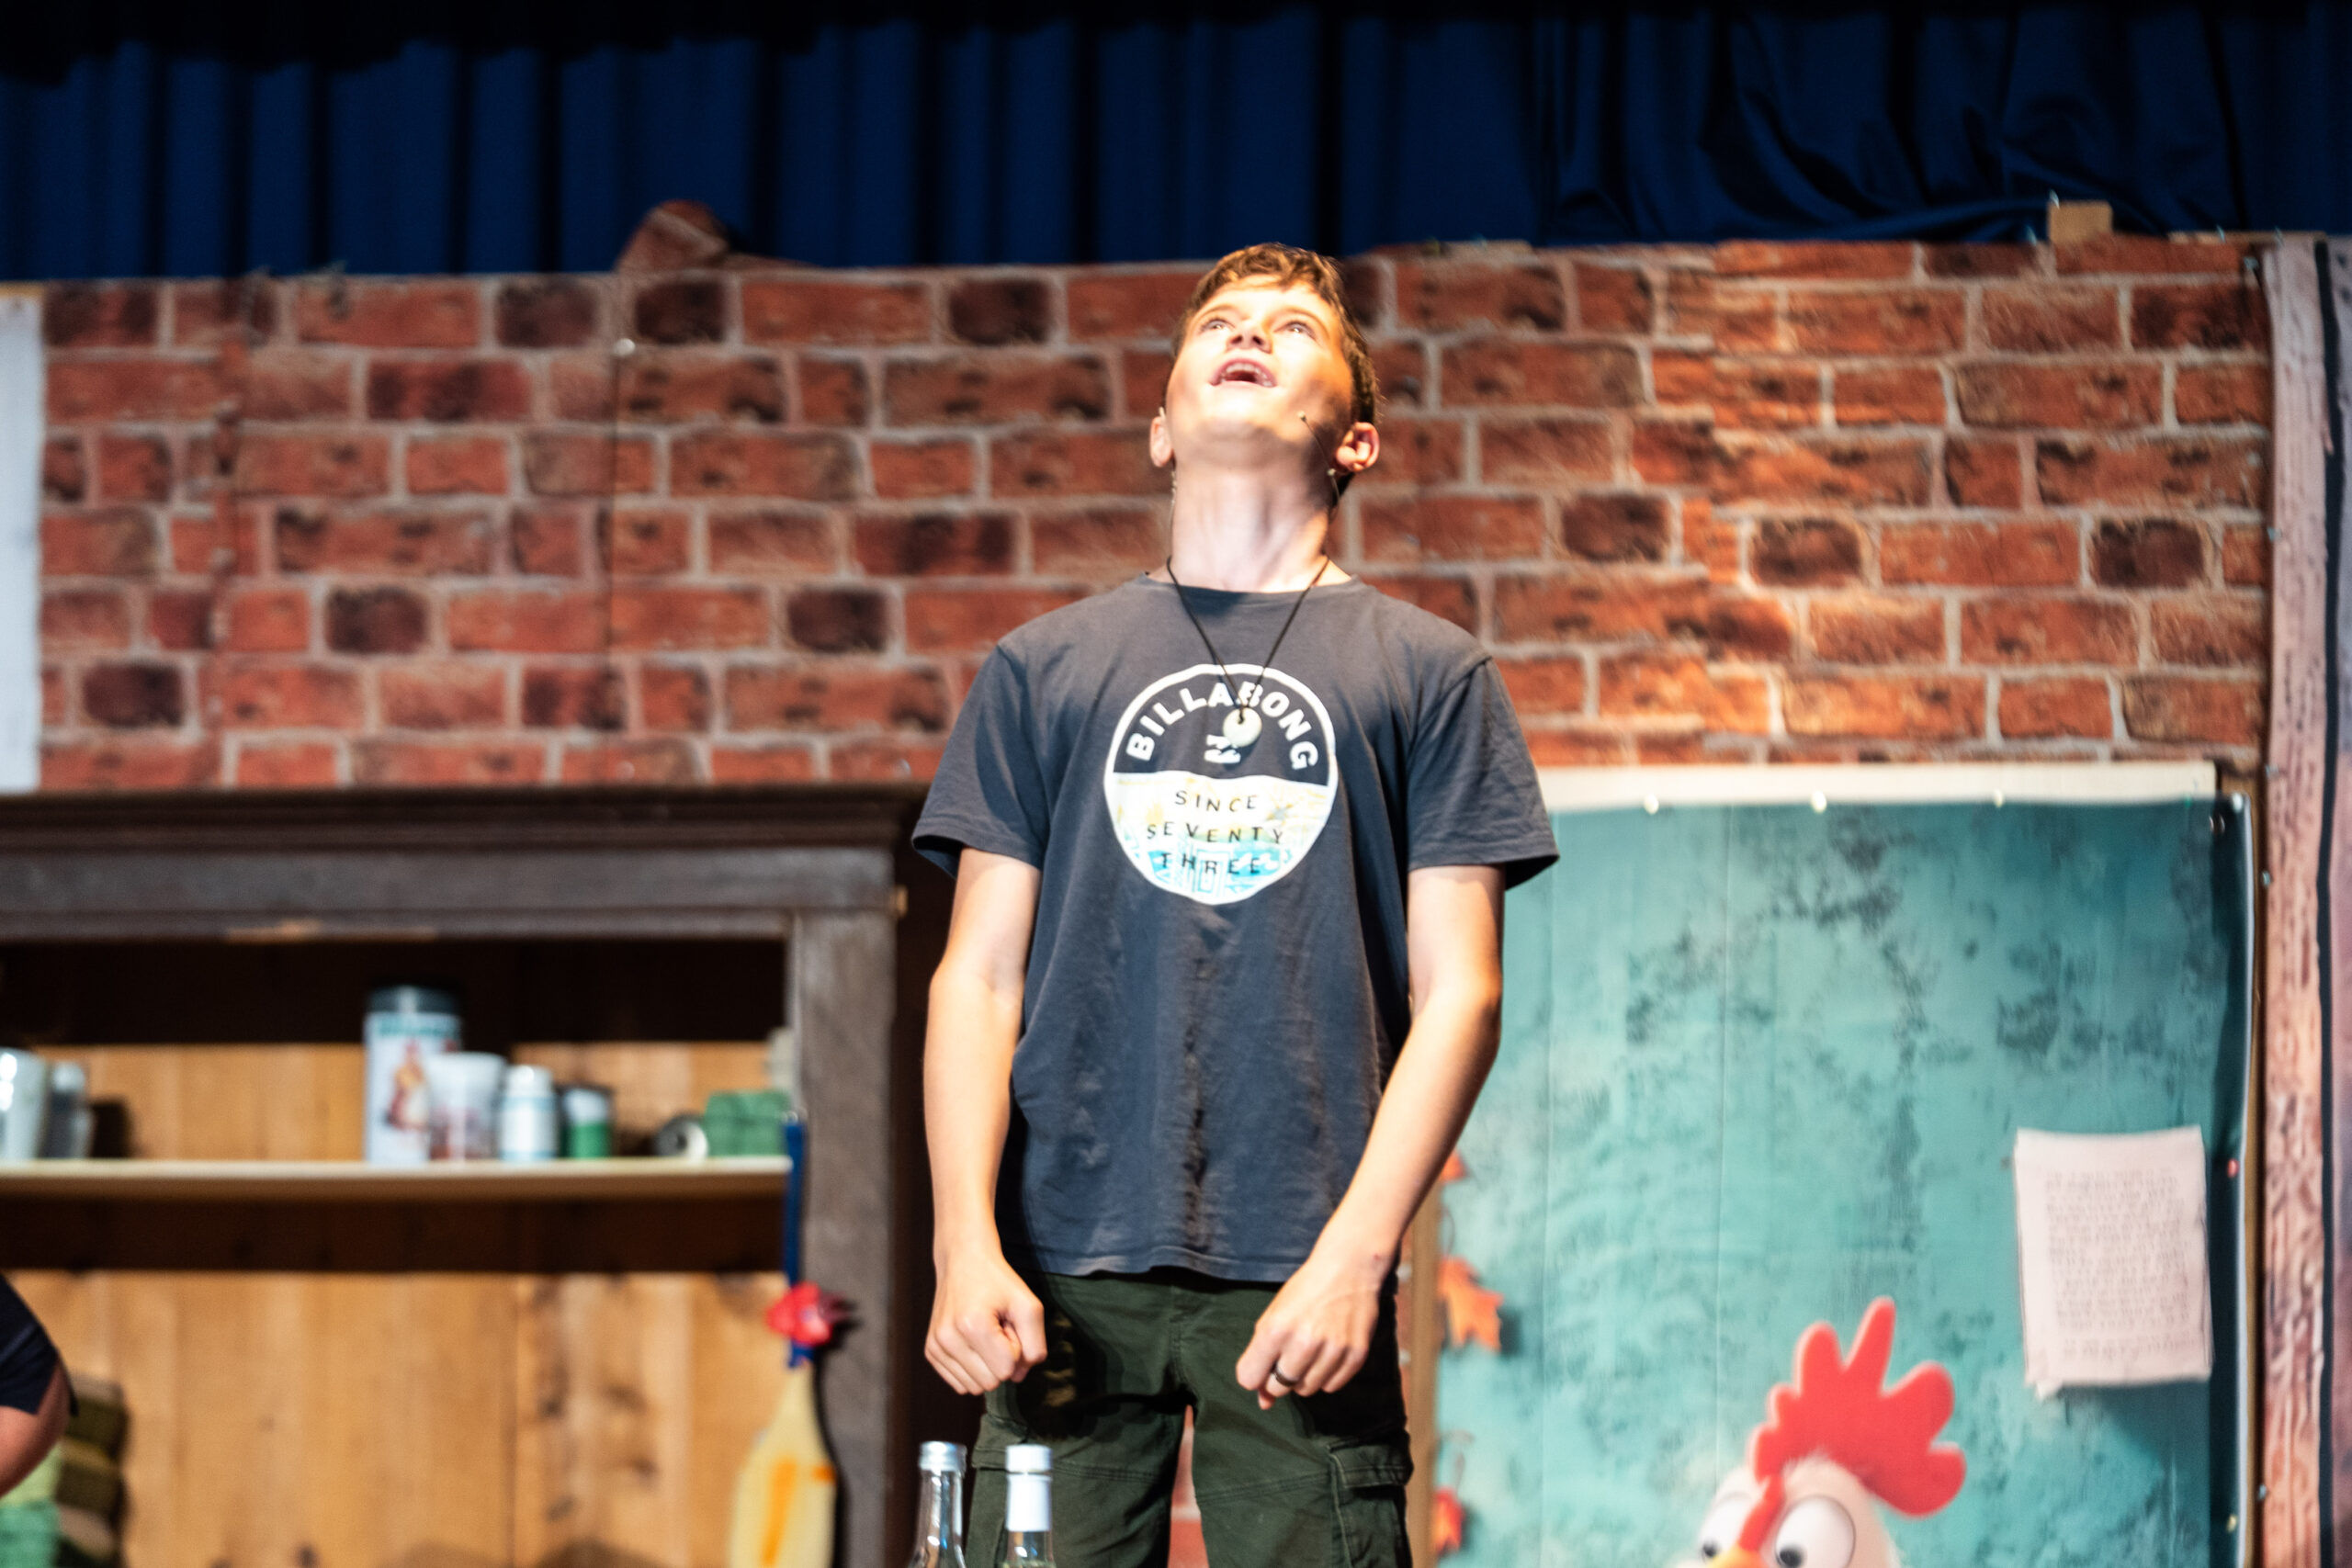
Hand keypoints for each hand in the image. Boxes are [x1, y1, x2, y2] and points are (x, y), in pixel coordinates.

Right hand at [925, 1245, 1046, 1395]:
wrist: (963, 1261)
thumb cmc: (998, 1282)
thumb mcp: (1029, 1306)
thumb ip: (1035, 1346)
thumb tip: (1018, 1377)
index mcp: (973, 1325)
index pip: (1006, 1370)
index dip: (1016, 1349)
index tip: (1008, 1325)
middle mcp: (948, 1338)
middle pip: (990, 1383)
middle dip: (1001, 1360)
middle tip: (998, 1329)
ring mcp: (935, 1346)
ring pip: (975, 1388)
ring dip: (987, 1366)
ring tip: (985, 1335)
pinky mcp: (930, 1351)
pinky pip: (960, 1384)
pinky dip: (972, 1370)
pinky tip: (972, 1343)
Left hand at [1234, 1232, 1391, 1409]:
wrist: (1349, 1269)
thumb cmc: (1304, 1291)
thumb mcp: (1274, 1316)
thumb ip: (1262, 1357)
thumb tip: (1263, 1403)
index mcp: (1275, 1330)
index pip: (1249, 1378)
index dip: (1254, 1374)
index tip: (1263, 1364)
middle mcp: (1303, 1343)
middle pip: (1278, 1388)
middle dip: (1279, 1376)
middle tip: (1290, 1353)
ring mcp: (1332, 1351)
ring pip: (1306, 1390)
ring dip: (1304, 1376)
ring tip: (1311, 1349)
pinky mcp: (1355, 1356)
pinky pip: (1332, 1386)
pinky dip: (1327, 1375)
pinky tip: (1329, 1351)